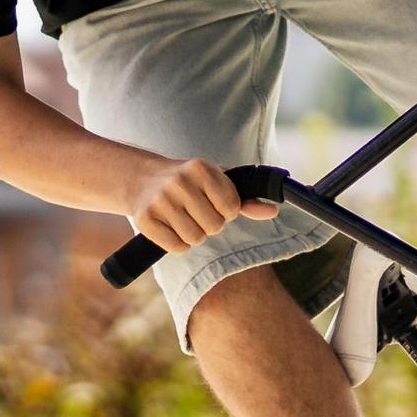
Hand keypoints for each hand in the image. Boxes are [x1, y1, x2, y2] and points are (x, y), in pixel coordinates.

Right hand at [124, 155, 277, 251]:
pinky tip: (170, 226)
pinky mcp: (144, 219)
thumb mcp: (217, 182)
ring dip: (194, 235)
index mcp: (201, 168)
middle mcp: (179, 181)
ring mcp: (160, 200)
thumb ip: (246, 198)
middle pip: (214, 226)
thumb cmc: (190, 184)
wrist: (142, 180)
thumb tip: (273, 211)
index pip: (232, 208)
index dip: (226, 212)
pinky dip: (177, 244)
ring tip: (183, 218)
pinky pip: (177, 248)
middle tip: (196, 212)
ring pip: (195, 239)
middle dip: (209, 225)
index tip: (214, 203)